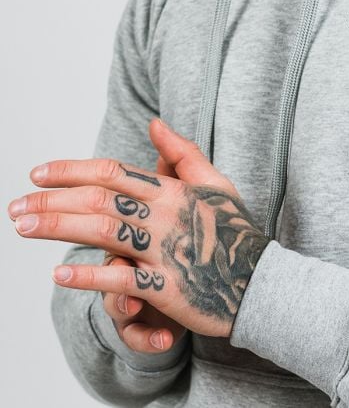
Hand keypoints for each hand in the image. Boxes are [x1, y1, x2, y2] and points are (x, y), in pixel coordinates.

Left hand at [8, 119, 270, 337]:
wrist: (261, 280)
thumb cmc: (234, 230)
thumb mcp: (215, 183)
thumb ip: (182, 152)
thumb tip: (155, 123)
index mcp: (174, 190)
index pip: (114, 172)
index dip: (72, 170)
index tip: (37, 173)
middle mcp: (167, 216)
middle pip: (101, 199)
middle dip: (52, 200)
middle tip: (16, 206)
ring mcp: (167, 251)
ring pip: (106, 232)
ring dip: (59, 228)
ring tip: (23, 227)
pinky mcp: (169, 288)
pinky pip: (124, 281)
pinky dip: (91, 277)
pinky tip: (60, 274)